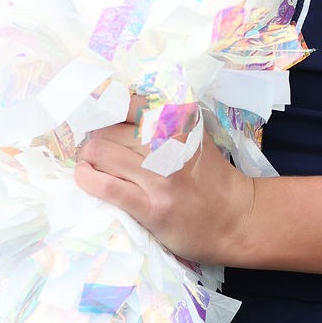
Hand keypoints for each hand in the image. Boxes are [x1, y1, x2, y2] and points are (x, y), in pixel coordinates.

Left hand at [74, 117, 255, 264]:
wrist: (236, 218)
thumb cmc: (209, 176)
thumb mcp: (193, 135)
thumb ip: (162, 120)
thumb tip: (115, 109)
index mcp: (179, 120)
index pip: (127, 104)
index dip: (106, 112)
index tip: (101, 122)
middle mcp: (169, 143)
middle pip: (106, 129)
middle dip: (95, 140)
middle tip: (96, 151)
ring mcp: (160, 176)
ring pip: (100, 152)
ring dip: (88, 160)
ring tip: (91, 166)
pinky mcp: (151, 206)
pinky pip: (106, 186)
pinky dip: (87, 179)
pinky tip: (85, 178)